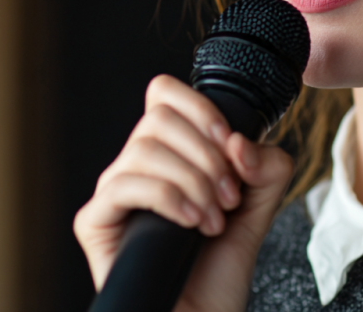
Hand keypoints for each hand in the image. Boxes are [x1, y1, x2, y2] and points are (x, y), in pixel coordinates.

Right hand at [73, 74, 293, 311]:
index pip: (165, 94)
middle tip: (230, 196)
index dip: (201, 110)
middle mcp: (137, 165)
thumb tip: (238, 142)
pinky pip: (122, 185)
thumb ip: (267, 166)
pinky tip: (190, 223)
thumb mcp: (260, 207)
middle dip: (207, 155)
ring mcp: (113, 192)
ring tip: (213, 218)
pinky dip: (167, 198)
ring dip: (192, 181)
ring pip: (144, 149)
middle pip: (158, 117)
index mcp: (170, 151)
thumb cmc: (220, 267)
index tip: (232, 147)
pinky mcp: (95, 222)